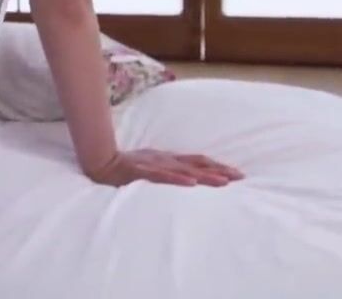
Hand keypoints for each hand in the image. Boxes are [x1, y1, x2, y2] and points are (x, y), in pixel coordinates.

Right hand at [86, 149, 243, 187]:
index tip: (236, 173)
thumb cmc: (125, 166)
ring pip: (185, 170)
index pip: (198, 161)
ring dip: (206, 176)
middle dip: (220, 170)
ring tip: (224, 182)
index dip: (217, 166)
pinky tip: (192, 183)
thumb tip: (186, 176)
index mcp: (168, 159)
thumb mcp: (150, 166)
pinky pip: (164, 176)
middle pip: (197, 164)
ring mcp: (155, 165)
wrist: (101, 162)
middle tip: (240, 177)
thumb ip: (167, 170)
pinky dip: (179, 179)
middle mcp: (166, 160)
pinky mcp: (143, 171)